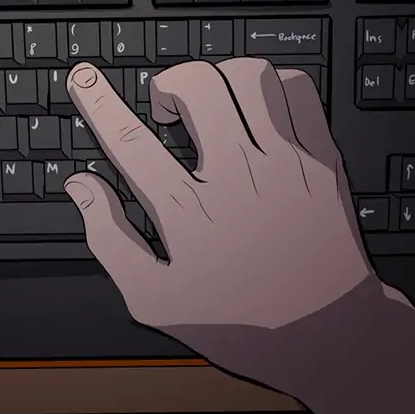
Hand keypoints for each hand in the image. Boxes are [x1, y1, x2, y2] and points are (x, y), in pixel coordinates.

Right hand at [64, 58, 388, 398]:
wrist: (333, 337)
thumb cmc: (243, 323)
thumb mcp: (155, 300)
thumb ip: (110, 240)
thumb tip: (81, 187)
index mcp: (190, 213)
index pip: (129, 140)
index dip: (97, 101)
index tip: (83, 78)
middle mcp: (238, 179)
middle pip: (196, 86)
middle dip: (169, 83)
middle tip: (167, 111)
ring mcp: (285, 164)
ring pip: (248, 76)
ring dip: (219, 78)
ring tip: (213, 104)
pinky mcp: (321, 159)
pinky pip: (297, 89)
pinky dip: (269, 84)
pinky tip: (257, 109)